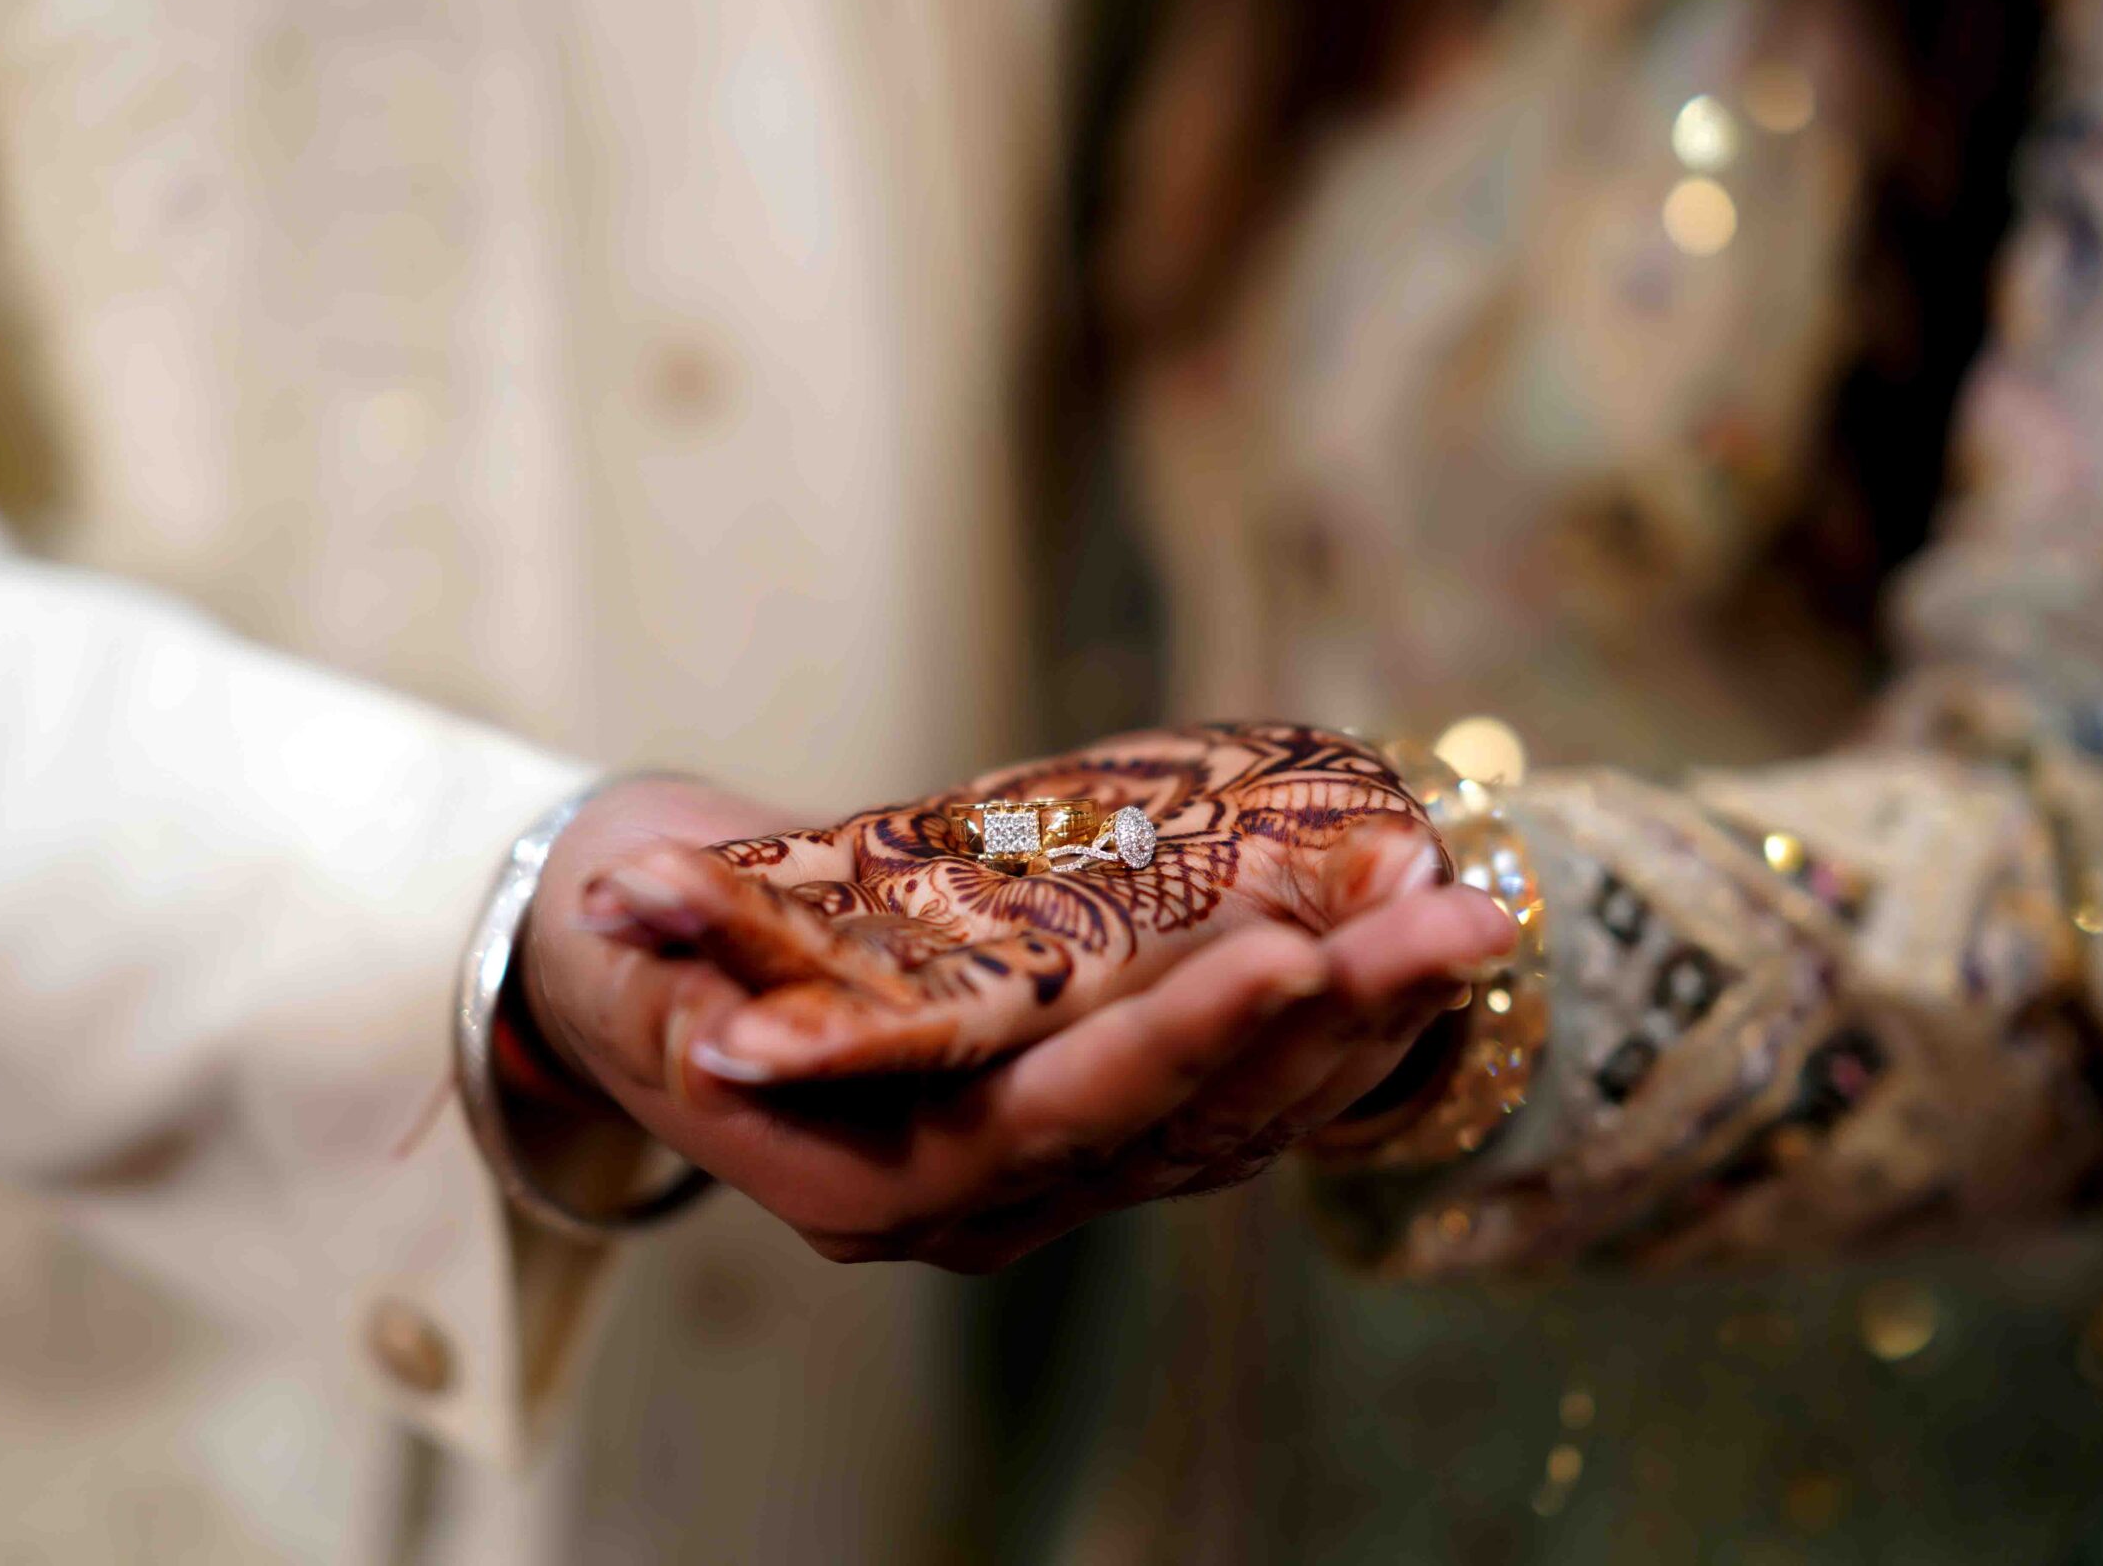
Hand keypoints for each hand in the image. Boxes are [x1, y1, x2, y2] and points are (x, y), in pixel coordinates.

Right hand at [519, 726, 1515, 1270]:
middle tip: (1455, 917)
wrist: (641, 991)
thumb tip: (635, 893)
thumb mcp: (636, 928)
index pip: (1043, 1122)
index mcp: (861, 1175)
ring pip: (1221, 1128)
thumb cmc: (637, 943)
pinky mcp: (1069, 1141)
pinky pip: (1214, 1117)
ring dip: (1356, 1031)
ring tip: (1467, 924)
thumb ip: (671, 929)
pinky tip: (1404, 980)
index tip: (1287, 952)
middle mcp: (963, 1209)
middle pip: (1175, 1128)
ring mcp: (1027, 1187)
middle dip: (1327, 1024)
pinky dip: (1315, 1051)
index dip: (1168, 1046)